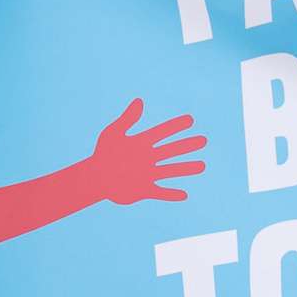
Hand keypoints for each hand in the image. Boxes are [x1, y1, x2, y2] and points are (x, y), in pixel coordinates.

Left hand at [79, 99, 205, 205]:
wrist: (94, 178)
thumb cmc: (102, 154)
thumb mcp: (113, 133)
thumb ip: (127, 119)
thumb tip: (139, 101)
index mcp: (141, 143)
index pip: (162, 132)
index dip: (176, 126)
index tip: (190, 120)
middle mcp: (148, 158)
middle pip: (171, 150)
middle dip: (187, 146)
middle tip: (203, 140)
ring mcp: (147, 174)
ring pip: (170, 170)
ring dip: (185, 168)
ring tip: (202, 166)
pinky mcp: (143, 189)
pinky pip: (160, 192)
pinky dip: (171, 194)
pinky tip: (184, 195)